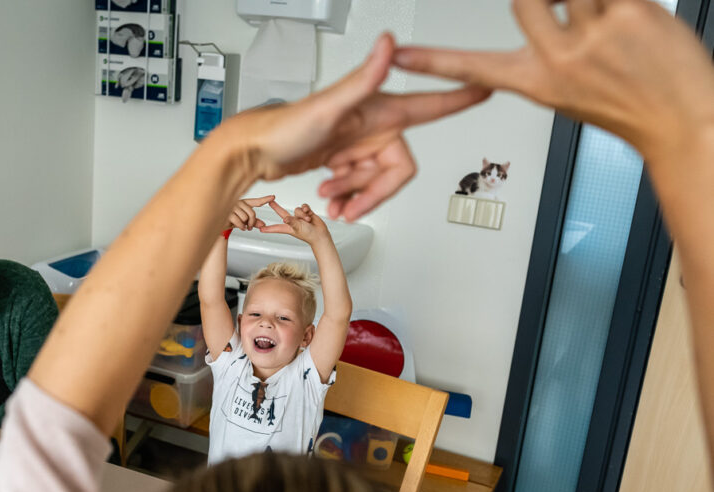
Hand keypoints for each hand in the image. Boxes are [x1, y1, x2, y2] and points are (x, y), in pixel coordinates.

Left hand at [218, 33, 489, 221]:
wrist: (253, 151)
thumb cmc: (284, 127)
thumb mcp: (327, 106)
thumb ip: (363, 79)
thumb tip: (388, 44)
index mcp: (379, 110)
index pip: (429, 105)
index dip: (457, 100)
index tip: (485, 88)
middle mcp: (372, 126)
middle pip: (398, 168)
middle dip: (374, 188)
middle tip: (351, 199)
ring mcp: (357, 144)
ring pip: (377, 180)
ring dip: (355, 193)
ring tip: (331, 194)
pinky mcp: (342, 159)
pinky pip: (359, 185)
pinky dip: (347, 195)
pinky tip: (329, 194)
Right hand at [228, 195, 272, 230]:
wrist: (220, 224)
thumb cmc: (232, 220)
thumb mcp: (244, 221)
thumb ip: (254, 222)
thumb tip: (263, 225)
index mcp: (243, 203)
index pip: (256, 201)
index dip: (265, 199)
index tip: (273, 197)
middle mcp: (238, 203)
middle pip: (252, 213)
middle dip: (252, 222)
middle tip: (250, 227)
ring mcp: (232, 207)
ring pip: (245, 218)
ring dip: (245, 225)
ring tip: (242, 226)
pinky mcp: (228, 213)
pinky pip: (239, 222)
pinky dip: (241, 226)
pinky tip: (241, 227)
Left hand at [259, 201, 328, 245]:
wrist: (320, 234)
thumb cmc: (309, 235)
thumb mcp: (298, 228)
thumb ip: (292, 222)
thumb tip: (285, 218)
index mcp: (288, 227)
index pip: (276, 227)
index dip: (268, 228)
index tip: (260, 229)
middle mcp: (292, 221)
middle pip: (282, 212)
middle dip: (276, 207)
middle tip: (269, 202)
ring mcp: (299, 217)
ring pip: (297, 209)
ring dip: (302, 214)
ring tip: (307, 220)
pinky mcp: (306, 212)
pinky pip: (303, 206)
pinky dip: (306, 209)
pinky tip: (309, 213)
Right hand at [391, 0, 713, 161]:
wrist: (685, 118)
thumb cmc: (634, 108)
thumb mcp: (573, 92)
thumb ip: (549, 56)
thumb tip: (543, 14)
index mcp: (538, 84)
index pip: (471, 69)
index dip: (432, 62)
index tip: (400, 57)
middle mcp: (559, 60)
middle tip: (564, 6)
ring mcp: (593, 36)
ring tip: (605, 13)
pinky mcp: (630, 13)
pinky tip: (626, 8)